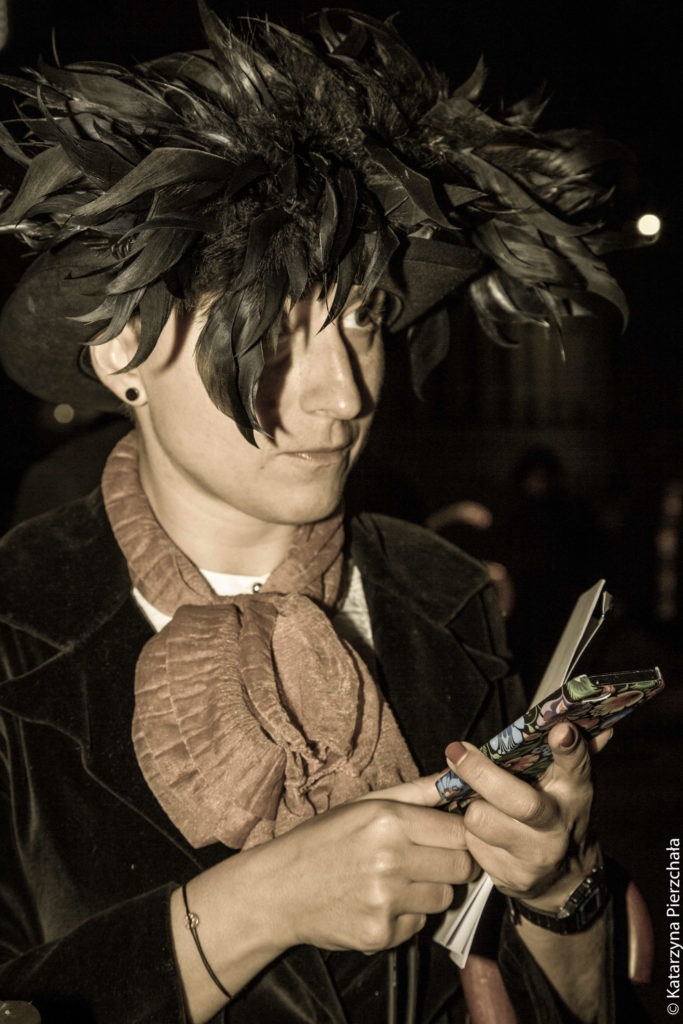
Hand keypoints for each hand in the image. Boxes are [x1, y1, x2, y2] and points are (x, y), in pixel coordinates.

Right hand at [259, 774, 479, 954]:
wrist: (278, 889)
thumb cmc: (323, 840)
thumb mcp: (365, 804)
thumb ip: (417, 792)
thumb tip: (458, 775)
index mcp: (388, 821)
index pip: (459, 831)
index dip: (462, 833)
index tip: (453, 836)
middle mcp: (390, 860)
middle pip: (461, 868)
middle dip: (454, 863)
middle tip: (430, 859)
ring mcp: (386, 901)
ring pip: (444, 899)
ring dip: (430, 890)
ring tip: (397, 879)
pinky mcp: (380, 935)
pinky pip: (418, 925)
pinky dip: (406, 916)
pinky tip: (380, 902)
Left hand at [445, 723, 611, 910]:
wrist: (563, 879)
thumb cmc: (558, 813)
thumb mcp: (567, 783)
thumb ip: (568, 752)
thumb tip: (569, 722)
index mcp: (573, 792)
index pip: (576, 765)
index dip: (569, 748)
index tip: (560, 730)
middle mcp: (558, 826)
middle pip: (519, 801)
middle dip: (481, 773)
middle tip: (455, 751)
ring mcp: (535, 856)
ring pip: (482, 820)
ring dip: (472, 808)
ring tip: (481, 802)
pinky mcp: (511, 878)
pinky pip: (472, 844)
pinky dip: (471, 834)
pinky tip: (484, 831)